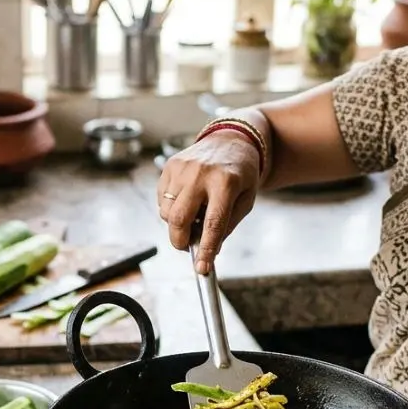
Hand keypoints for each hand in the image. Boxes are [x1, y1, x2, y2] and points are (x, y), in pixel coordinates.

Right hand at [157, 131, 260, 274]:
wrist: (230, 140)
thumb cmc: (241, 175)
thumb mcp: (245, 200)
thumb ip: (227, 225)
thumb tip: (208, 250)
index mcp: (226, 183)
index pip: (213, 224)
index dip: (206, 249)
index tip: (202, 268)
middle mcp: (201, 174)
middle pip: (179, 219)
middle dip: (180, 241)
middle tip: (187, 247)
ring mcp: (182, 169)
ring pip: (166, 212)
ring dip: (177, 224)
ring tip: (193, 215)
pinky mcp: (170, 166)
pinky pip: (162, 199)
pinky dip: (171, 208)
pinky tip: (187, 201)